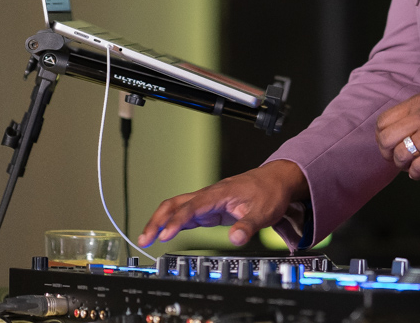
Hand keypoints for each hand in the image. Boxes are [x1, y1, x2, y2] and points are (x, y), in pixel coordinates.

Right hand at [137, 159, 309, 248]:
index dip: (176, 221)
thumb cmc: (269, 192)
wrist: (276, 181)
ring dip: (161, 221)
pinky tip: (165, 233)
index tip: (164, 235)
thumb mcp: (263, 212)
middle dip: (157, 220)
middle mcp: (209, 195)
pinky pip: (186, 214)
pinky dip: (172, 223)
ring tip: (147, 238)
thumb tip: (235, 239)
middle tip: (144, 239)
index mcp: (218, 193)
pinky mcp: (210, 209)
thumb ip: (248, 226)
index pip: (191, 207)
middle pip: (175, 204)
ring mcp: (207, 201)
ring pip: (177, 207)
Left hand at [375, 90, 419, 178]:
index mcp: (418, 102)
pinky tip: (419, 172)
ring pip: (401, 154)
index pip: (383, 122)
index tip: (390, 145)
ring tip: (410, 166)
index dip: (382, 138)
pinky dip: (415, 174)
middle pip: (387, 139)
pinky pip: (419, 167)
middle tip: (397, 158)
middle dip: (388, 153)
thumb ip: (417, 112)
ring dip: (402, 165)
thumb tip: (400, 131)